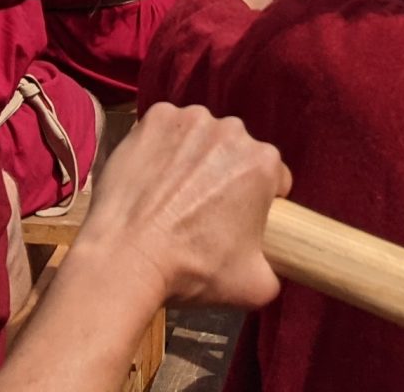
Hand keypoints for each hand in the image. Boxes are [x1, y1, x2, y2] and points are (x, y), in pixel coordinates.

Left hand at [77, 105, 286, 309]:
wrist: (127, 256)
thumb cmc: (192, 269)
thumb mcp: (254, 286)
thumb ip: (276, 270)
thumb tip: (274, 264)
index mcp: (264, 163)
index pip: (274, 178)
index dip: (259, 202)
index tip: (237, 219)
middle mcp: (232, 130)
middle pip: (237, 153)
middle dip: (226, 176)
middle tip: (202, 210)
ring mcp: (190, 119)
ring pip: (202, 138)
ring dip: (194, 158)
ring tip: (172, 195)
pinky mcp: (155, 117)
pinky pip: (167, 129)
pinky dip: (162, 147)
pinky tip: (152, 177)